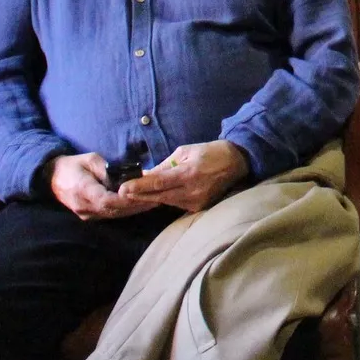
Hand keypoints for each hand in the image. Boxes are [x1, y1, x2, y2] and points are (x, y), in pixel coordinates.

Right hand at [48, 153, 156, 220]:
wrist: (52, 177)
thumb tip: (124, 178)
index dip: (128, 199)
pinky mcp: (89, 216)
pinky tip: (140, 204)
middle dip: (137, 205)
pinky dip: (126, 210)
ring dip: (134, 209)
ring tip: (155, 201)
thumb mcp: (91, 160)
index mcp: (83, 191)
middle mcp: (84, 206)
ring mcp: (86, 214)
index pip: (109, 201)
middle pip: (115, 211)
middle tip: (158, 198)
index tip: (145, 194)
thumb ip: (107, 170)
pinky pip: (110, 215)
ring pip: (114, 215)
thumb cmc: (73, 165)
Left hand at [118, 140, 249, 213]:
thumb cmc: (210, 152)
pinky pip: (176, 204)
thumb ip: (165, 165)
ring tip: (133, 194)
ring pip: (166, 202)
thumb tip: (146, 174)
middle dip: (138, 196)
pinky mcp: (199, 207)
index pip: (158, 183)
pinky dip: (164, 199)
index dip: (139, 187)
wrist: (237, 163)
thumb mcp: (186, 151)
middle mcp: (191, 190)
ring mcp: (196, 201)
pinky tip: (154, 196)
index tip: (123, 188)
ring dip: (149, 198)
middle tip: (121, 195)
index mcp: (188, 173)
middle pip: (159, 197)